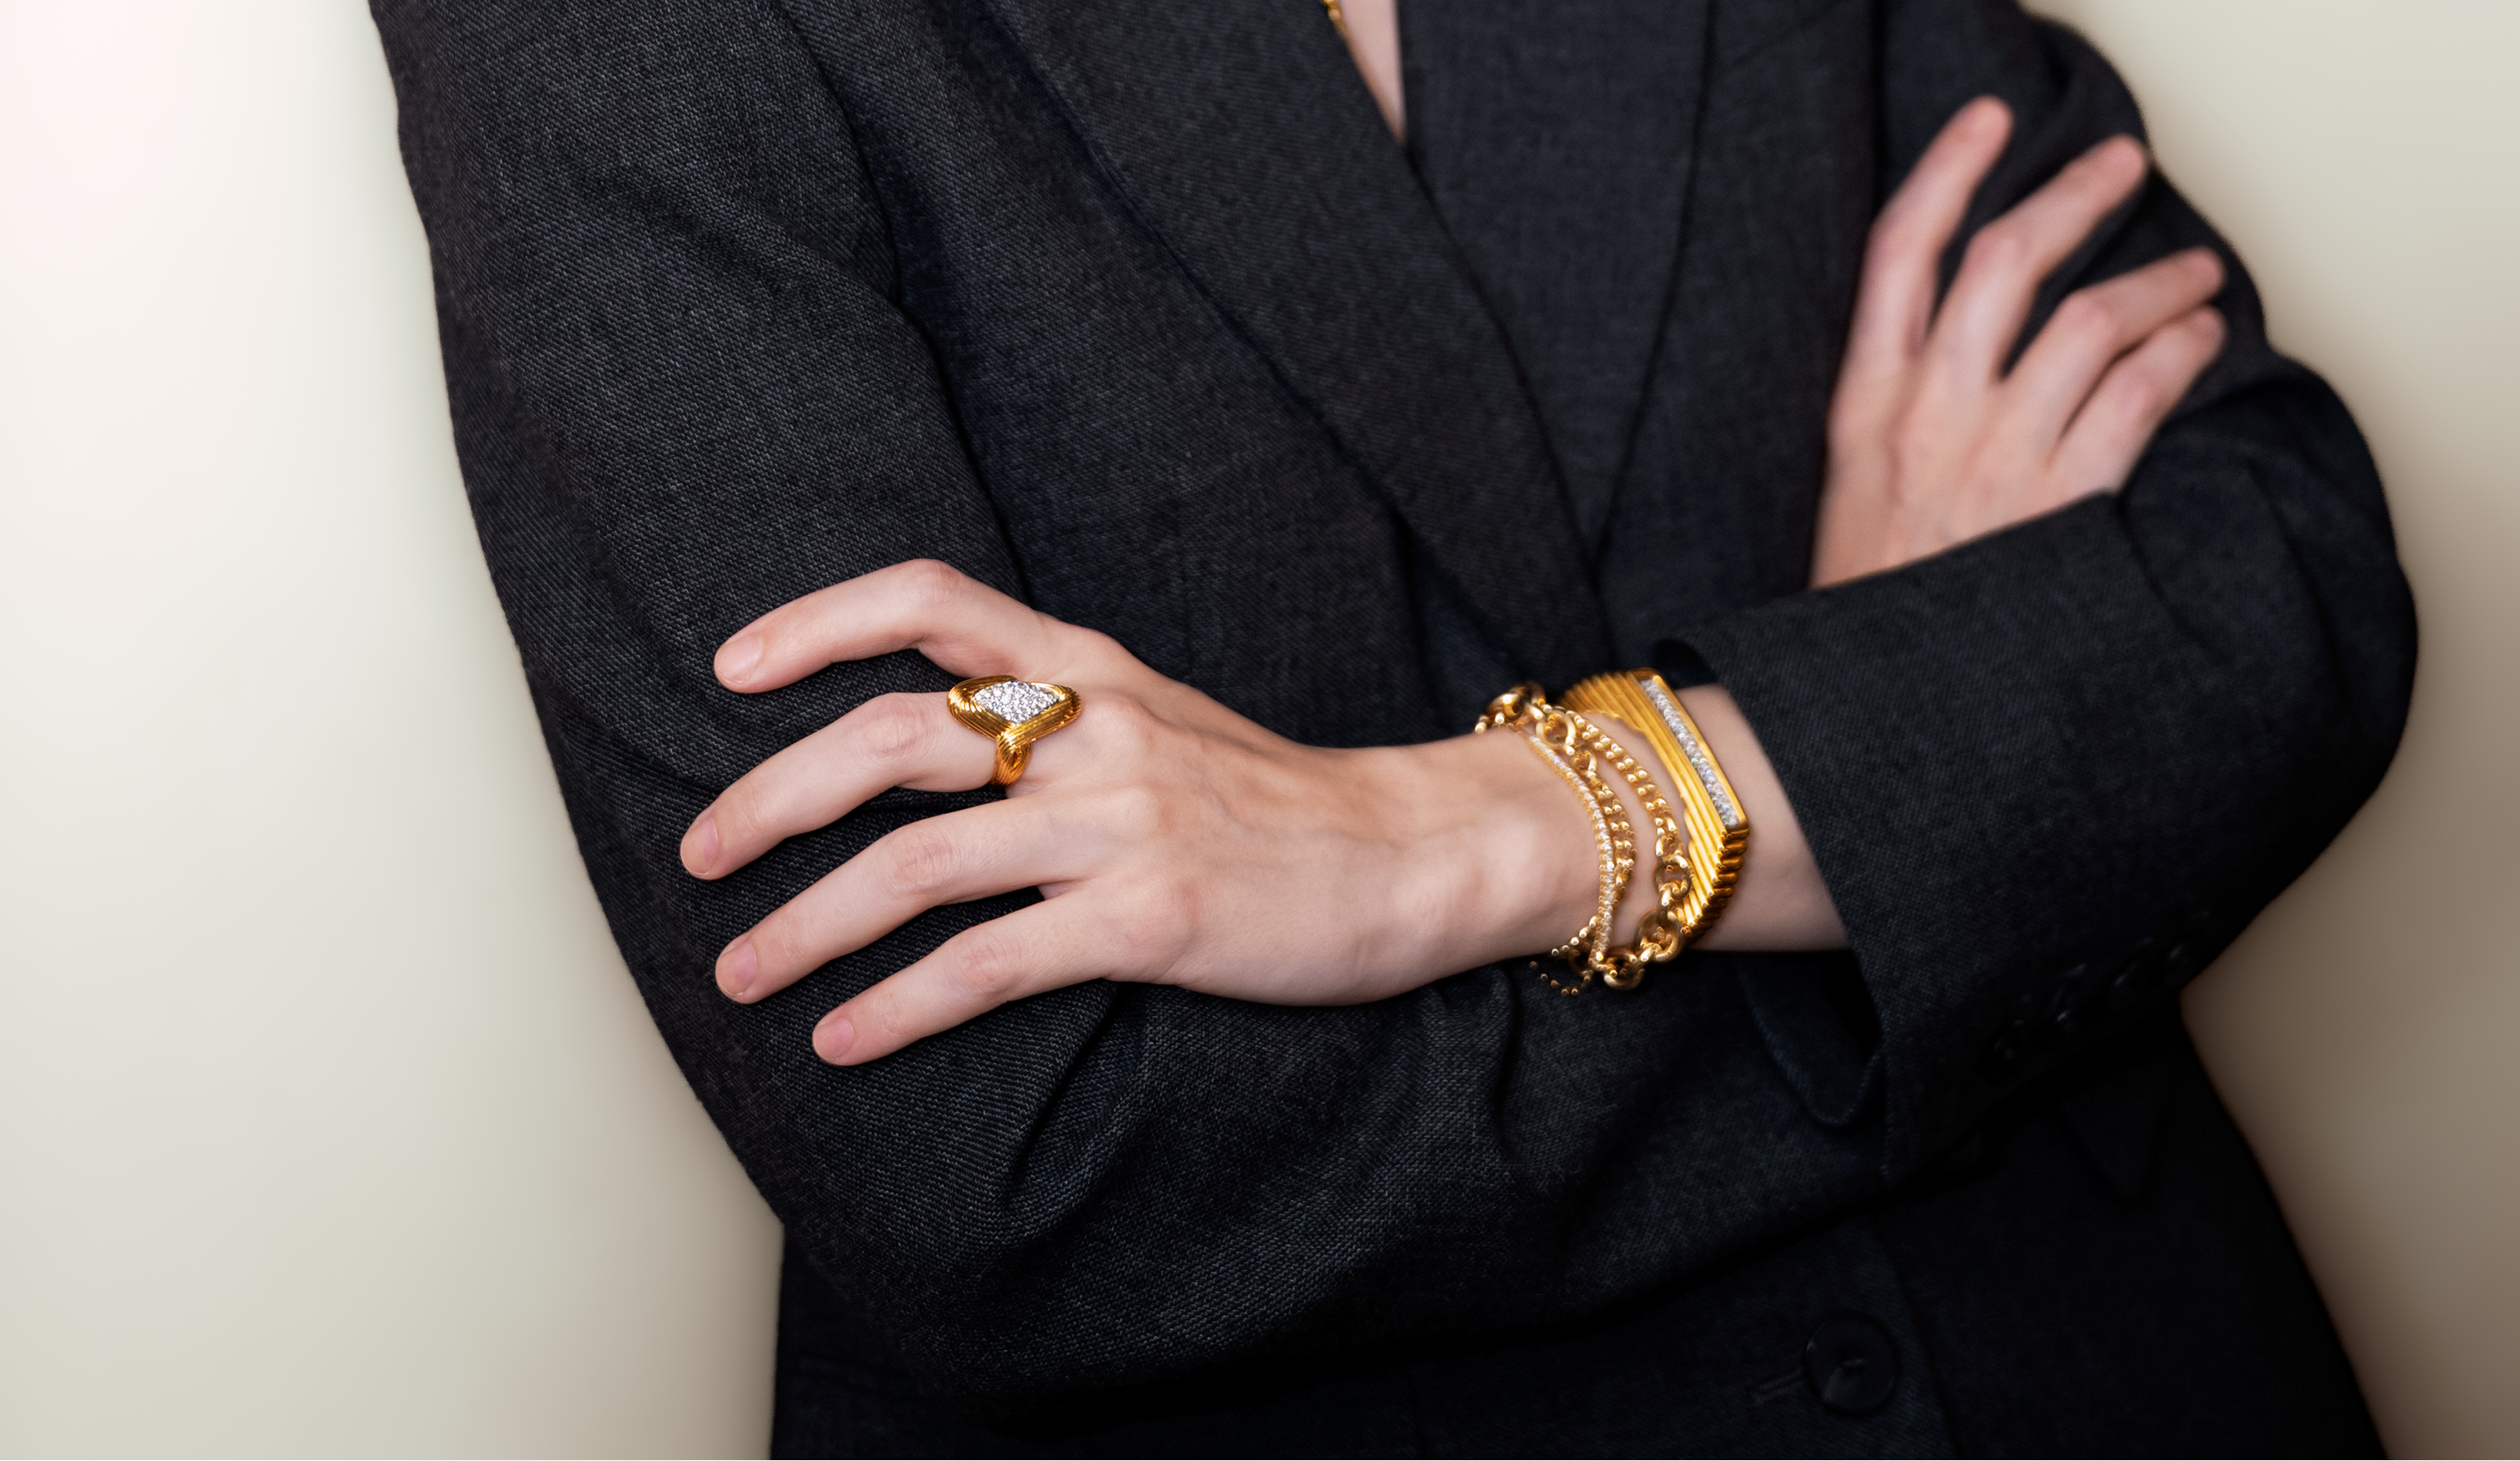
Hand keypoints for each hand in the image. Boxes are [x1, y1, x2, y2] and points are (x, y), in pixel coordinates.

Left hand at [681, 561, 1603, 1063]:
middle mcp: (1094, 728)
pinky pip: (985, 966)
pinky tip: (844, 1041)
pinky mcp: (1148, 921)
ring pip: (915, 866)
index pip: (930, 599)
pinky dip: (895, 1007)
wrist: (1411, 855)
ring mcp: (1121, 823)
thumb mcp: (1160, 717)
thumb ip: (1053, 712)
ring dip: (804, 926)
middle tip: (697, 854)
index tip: (730, 669)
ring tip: (740, 973)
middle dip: (769, 799)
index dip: (814, 620)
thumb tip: (921, 749)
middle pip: (886, 739)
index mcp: (1089, 668)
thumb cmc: (1271, 799)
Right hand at [1813, 98, 2227, 586]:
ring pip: (2090, 322)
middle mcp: (1926, 415)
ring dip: (2158, 283)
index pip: (1899, 254)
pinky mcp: (2059, 506)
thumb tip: (1961, 339)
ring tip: (2195, 273)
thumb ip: (1894, 406)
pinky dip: (2178, 354)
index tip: (1987, 122)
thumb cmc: (1868, 600)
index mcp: (1862, 404)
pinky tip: (2197, 342)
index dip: (1946, 172)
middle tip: (2121, 163)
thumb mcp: (1848, 486)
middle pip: (2006, 262)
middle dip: (2073, 196)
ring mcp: (1994, 458)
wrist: (1870, 701)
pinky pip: (2135, 396)